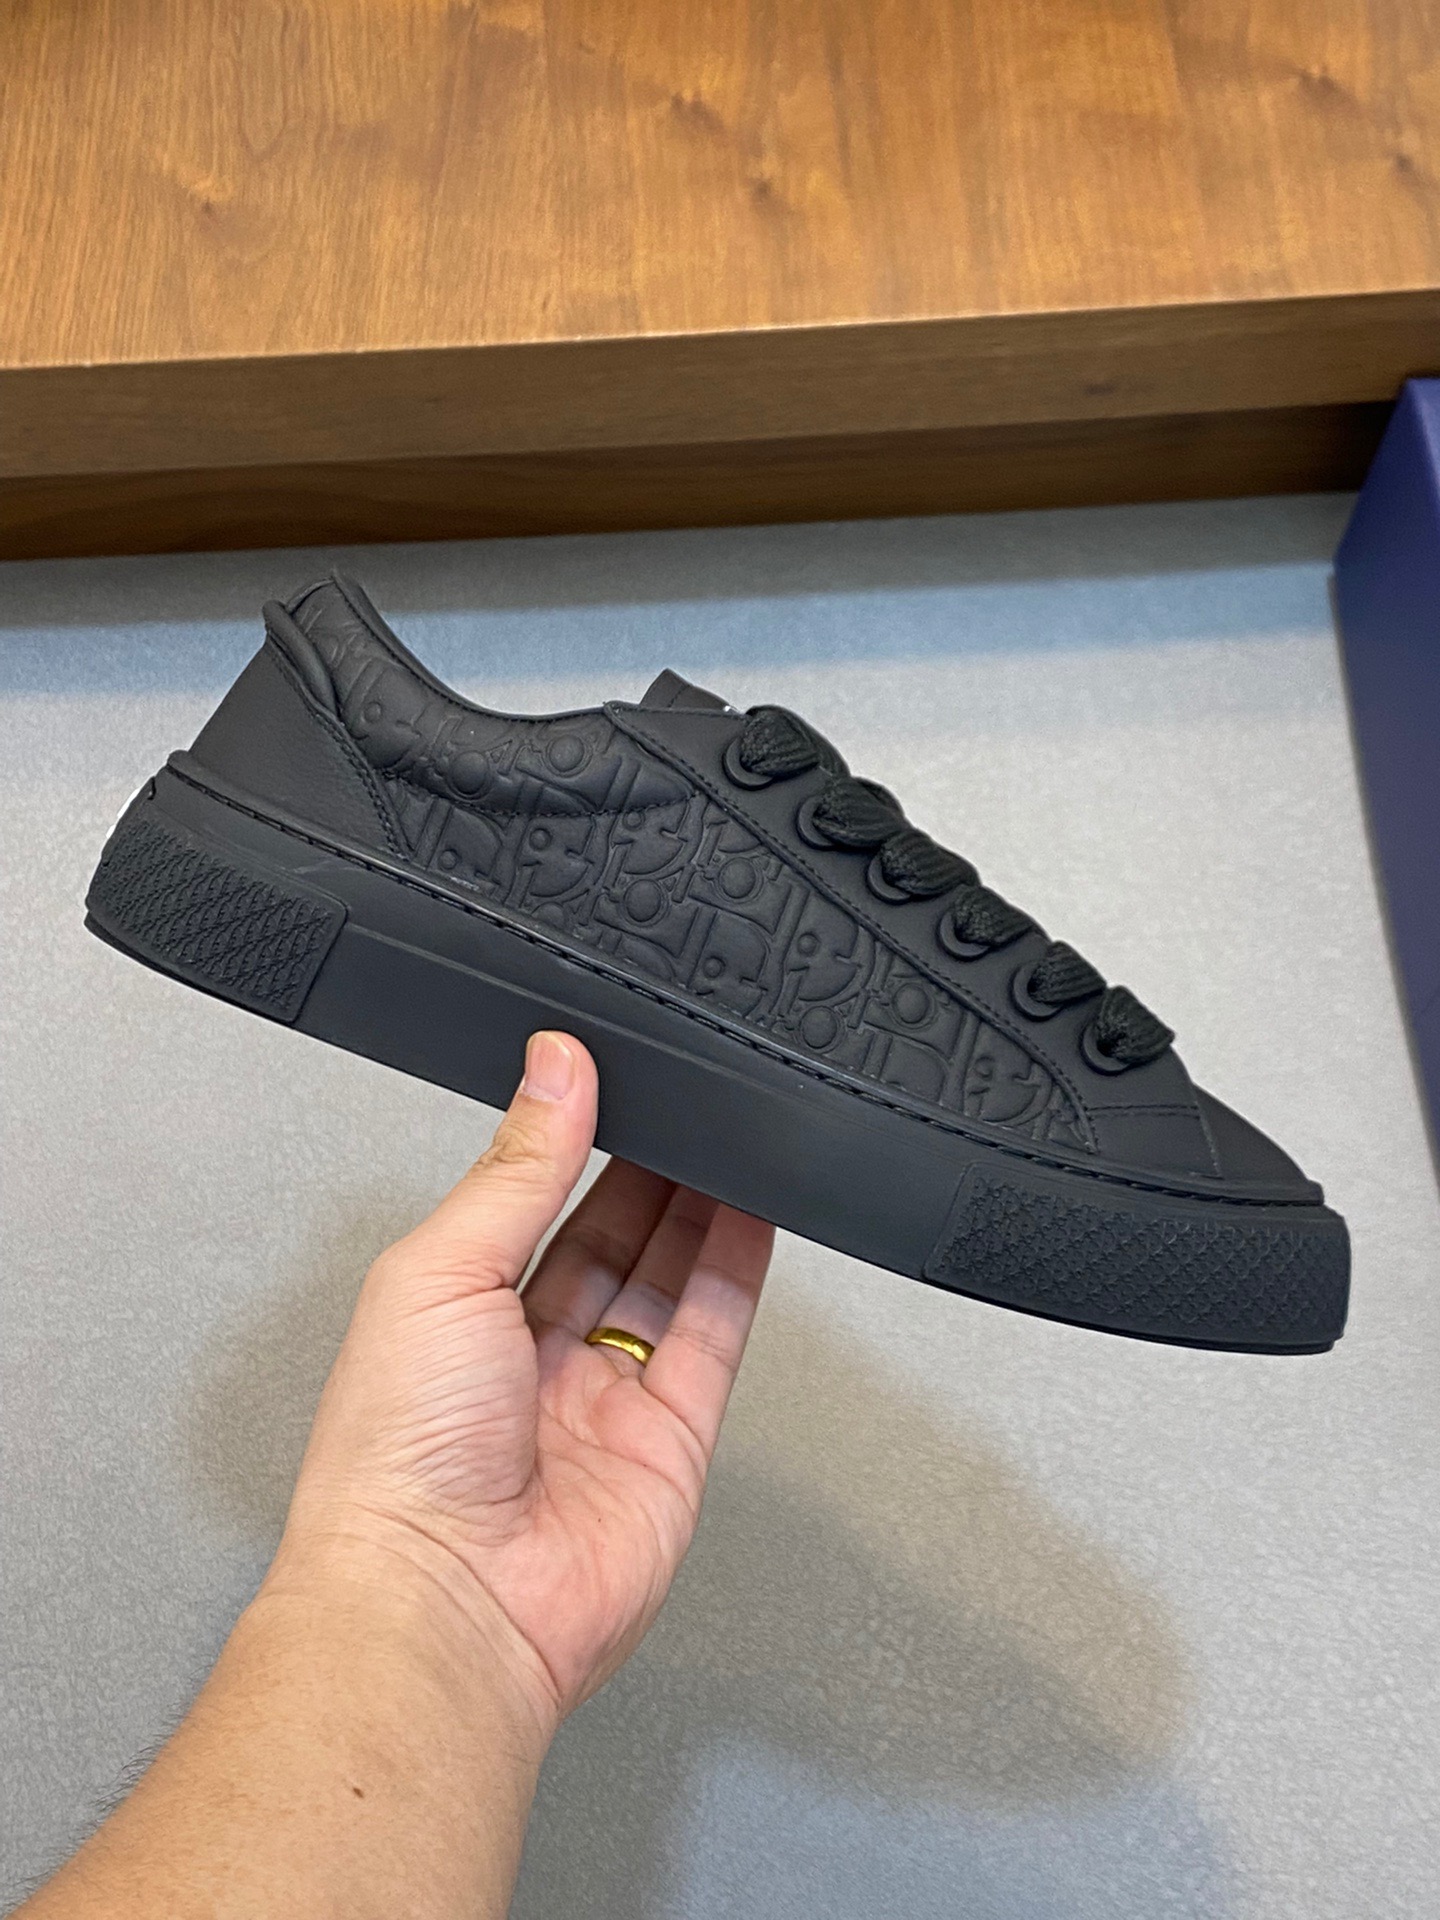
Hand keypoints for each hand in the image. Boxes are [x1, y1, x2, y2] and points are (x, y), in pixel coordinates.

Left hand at [271, 1032, 773, 1734]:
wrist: (447, 1604)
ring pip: (666, 1279)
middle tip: (686, 1096)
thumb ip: (516, 1169)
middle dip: (648, 1167)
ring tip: (732, 1131)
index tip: (612, 1077)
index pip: (530, 1205)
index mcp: (451, 1314)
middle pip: (608, 1238)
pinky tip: (757, 1208)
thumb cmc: (396, 1462)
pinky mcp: (671, 1441)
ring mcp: (604, 1401)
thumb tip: (553, 1070)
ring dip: (702, 1205)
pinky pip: (714, 1336)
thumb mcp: (441, 1271)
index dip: (574, 1142)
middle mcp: (527, 1358)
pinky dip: (739, 1269)